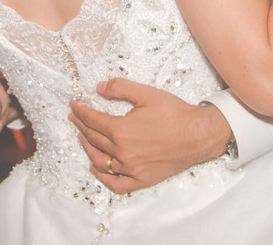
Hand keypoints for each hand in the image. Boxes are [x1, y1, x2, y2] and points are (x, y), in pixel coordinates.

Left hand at [69, 78, 230, 193]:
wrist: (198, 135)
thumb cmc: (176, 114)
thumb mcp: (147, 93)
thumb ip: (120, 88)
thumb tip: (99, 88)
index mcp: (121, 130)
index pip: (93, 120)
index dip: (81, 111)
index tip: (74, 105)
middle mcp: (123, 152)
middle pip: (94, 138)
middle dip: (81, 126)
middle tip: (75, 117)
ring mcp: (131, 168)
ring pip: (100, 161)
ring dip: (87, 148)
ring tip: (82, 137)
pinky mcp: (141, 179)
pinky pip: (116, 183)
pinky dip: (103, 177)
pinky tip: (96, 168)